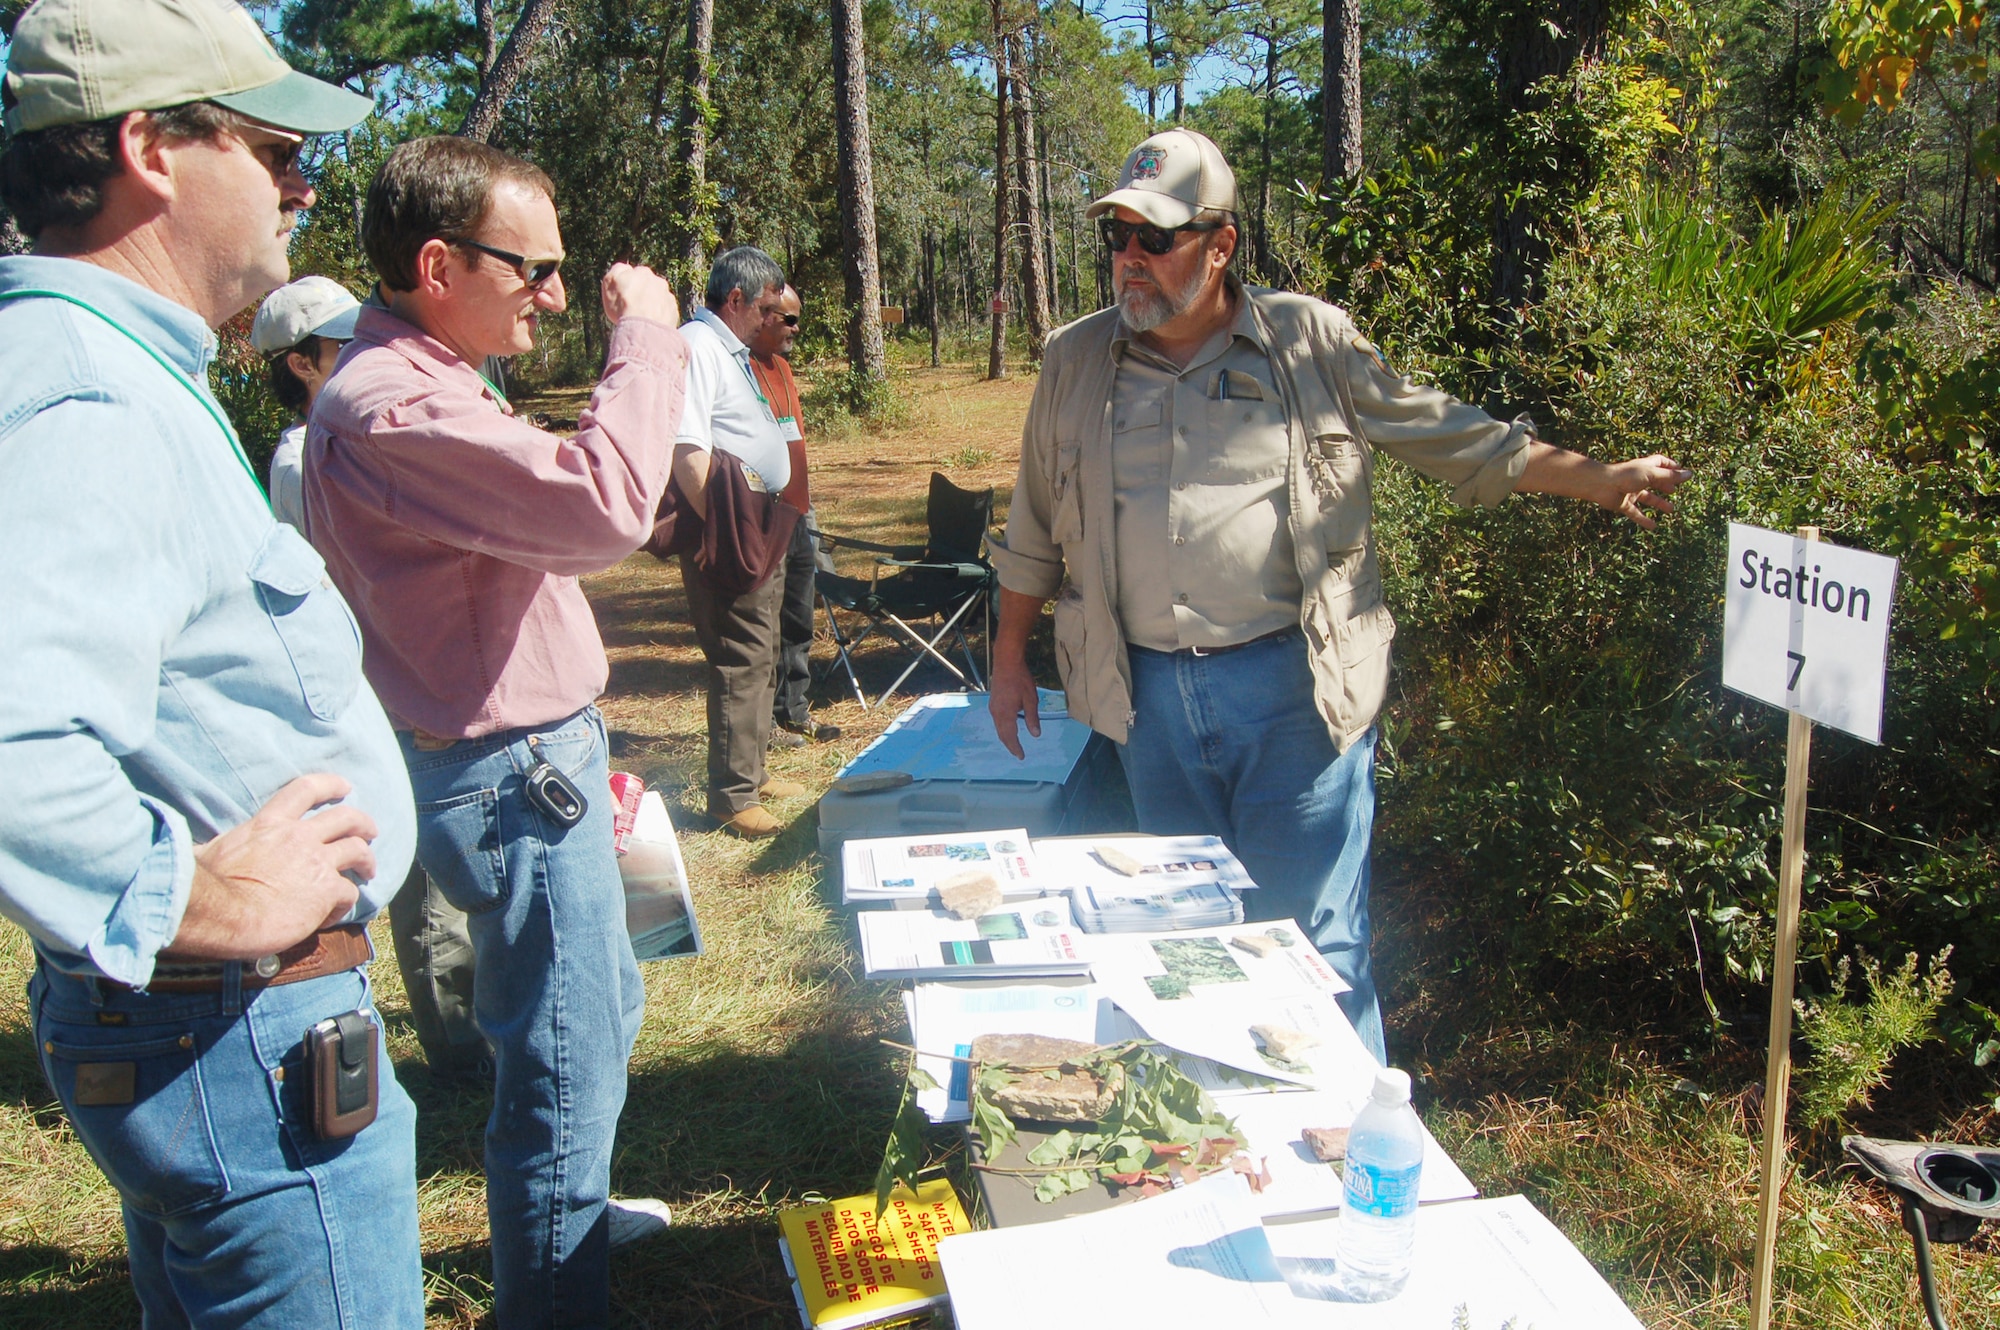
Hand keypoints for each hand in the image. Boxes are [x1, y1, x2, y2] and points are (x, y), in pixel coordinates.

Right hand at [167, 774, 377, 960]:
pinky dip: (345, 903)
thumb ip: (216, 847)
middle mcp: (298, 836)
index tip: (345, 786)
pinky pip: (349, 893)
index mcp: (268, 824)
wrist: (219, 912)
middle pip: (346, 818)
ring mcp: (316, 861)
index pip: (305, 790)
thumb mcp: (207, 852)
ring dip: (367, 860)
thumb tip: (195, 853)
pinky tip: (332, 915)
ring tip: (369, 870)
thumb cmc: (203, 886)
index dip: (329, 785)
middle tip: (370, 832)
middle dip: (363, 823)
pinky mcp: (327, 890)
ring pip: (358, 850)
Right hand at [601, 263, 678, 327]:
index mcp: (642, 272)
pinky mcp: (674, 311)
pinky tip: (651, 323)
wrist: (643, 328)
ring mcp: (668, 296)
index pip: (634, 273)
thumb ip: (617, 270)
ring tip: (642, 317)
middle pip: (649, 285)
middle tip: (633, 306)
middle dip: (643, 293)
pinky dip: (660, 315)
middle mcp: (658, 281)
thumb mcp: (610, 282)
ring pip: (659, 297)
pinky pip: (666, 311)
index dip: (628, 284)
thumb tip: (624, 267)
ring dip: (653, 304)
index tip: (624, 295)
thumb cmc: (624, 305)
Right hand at [988, 658, 1040, 759]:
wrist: (1006, 662)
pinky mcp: (993, 702)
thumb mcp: (1031, 699)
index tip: (1021, 756)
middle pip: (1002, 735)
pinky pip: (997, 720)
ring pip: (998, 728)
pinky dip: (1003, 728)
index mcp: (1006, 714)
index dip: (1016, 748)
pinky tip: (1009, 727)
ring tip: (1014, 743)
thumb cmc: (1020, 679)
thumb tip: (1036, 735)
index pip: (1010, 736)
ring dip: (1006, 737)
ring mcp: (993, 707)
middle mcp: (996, 713)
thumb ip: (1032, 718)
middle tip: (1018, 754)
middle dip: (1010, 745)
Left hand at [1598, 454, 1689, 529]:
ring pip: (1648, 498)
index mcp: (1645, 467)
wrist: (1601, 486)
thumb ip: (1670, 476)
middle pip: (1655, 481)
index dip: (1670, 466)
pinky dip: (1644, 520)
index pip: (1660, 463)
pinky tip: (1653, 527)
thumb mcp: (1651, 474)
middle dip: (1665, 486)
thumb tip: (1690, 474)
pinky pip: (1636, 513)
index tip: (1680, 471)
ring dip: (1659, 503)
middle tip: (1675, 491)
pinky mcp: (1623, 504)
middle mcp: (1638, 478)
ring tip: (1671, 510)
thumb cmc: (1626, 475)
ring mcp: (1630, 491)